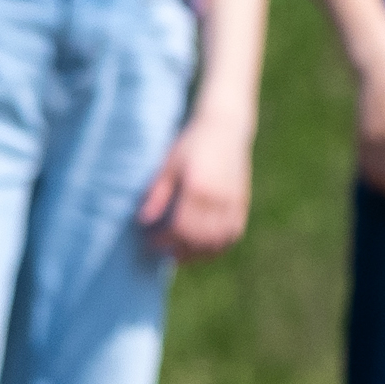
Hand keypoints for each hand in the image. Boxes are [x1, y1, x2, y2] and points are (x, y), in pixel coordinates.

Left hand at [136, 115, 251, 257]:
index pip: (180, 228)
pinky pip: (233, 233)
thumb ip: (157, 193)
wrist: (225, 127)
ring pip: (218, 241)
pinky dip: (219, 246)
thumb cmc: (192, 144)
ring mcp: (232, 201)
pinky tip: (205, 248)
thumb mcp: (169, 164)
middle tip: (165, 253)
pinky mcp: (242, 202)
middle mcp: (217, 198)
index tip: (151, 243)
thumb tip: (142, 220)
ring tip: (182, 256)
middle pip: (199, 239)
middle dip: (180, 251)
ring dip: (200, 254)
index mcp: (197, 188)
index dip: (164, 240)